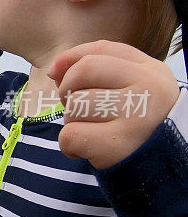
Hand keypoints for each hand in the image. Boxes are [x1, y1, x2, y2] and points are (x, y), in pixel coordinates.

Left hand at [48, 40, 179, 168]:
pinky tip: (89, 151)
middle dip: (67, 89)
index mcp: (152, 71)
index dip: (71, 58)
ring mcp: (135, 117)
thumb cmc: (137, 124)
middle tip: (76, 108)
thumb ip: (96, 69)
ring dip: (72, 121)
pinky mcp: (117, 146)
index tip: (57, 73)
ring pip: (75, 105)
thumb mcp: (130, 88)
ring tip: (92, 132)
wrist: (163, 167)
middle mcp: (149, 89)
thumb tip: (54, 69)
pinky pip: (70, 135)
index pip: (102, 49)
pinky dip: (70, 146)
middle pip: (84, 70)